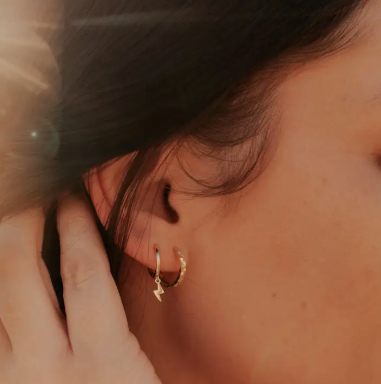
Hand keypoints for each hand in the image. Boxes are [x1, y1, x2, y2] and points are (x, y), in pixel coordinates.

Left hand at [0, 195, 160, 383]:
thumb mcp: (138, 369)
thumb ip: (116, 322)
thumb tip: (91, 263)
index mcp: (102, 363)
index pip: (82, 273)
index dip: (76, 226)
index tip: (73, 194)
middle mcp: (46, 371)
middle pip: (18, 278)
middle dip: (20, 224)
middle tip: (29, 192)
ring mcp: (10, 382)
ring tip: (9, 224)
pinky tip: (1, 273)